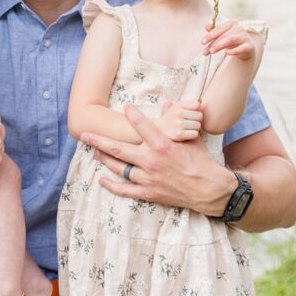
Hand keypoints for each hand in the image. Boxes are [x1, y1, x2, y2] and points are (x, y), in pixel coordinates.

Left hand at [81, 103, 236, 213]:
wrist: (210, 190)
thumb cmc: (202, 162)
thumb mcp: (191, 138)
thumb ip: (175, 122)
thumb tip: (168, 103)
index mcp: (163, 145)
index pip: (142, 126)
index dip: (133, 115)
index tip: (125, 107)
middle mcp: (152, 161)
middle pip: (119, 149)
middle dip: (100, 141)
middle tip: (85, 134)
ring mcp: (148, 178)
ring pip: (119, 168)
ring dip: (104, 159)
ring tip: (94, 151)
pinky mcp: (149, 193)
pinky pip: (125, 189)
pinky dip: (112, 185)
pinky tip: (101, 179)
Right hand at [154, 99, 202, 140]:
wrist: (158, 129)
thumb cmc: (171, 118)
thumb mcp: (177, 107)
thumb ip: (189, 104)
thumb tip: (202, 101)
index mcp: (179, 105)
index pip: (197, 105)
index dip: (196, 110)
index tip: (191, 114)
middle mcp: (179, 113)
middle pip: (200, 116)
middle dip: (196, 120)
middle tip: (189, 122)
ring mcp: (179, 124)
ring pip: (198, 126)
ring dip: (194, 128)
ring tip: (187, 128)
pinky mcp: (179, 134)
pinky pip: (195, 134)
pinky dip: (192, 135)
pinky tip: (186, 134)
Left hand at [201, 19, 263, 59]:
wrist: (245, 49)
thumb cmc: (230, 40)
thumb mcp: (222, 35)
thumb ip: (214, 30)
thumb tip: (206, 26)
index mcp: (231, 23)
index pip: (219, 28)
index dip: (210, 35)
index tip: (202, 42)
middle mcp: (239, 28)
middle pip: (223, 35)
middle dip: (213, 43)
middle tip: (204, 52)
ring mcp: (245, 36)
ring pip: (231, 39)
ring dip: (220, 45)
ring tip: (211, 51)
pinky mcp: (249, 46)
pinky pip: (242, 48)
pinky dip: (235, 50)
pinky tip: (228, 53)